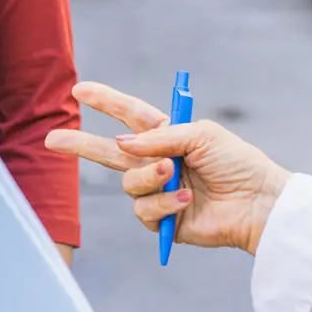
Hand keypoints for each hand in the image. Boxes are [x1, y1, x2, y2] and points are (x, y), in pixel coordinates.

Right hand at [45, 81, 291, 253]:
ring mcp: (159, 192)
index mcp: (169, 136)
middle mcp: (159, 162)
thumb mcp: (201, 135)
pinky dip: (164, 204)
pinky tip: (187, 201)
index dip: (105, 102)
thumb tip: (120, 145)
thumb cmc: (238, 163)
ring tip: (174, 174)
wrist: (259, 203)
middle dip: (79, 145)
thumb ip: (159, 136)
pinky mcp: (163, 220)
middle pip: (108, 152)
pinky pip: (144, 210)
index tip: (79, 90)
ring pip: (129, 183)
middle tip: (52, 139)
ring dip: (150, 176)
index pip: (129, 116)